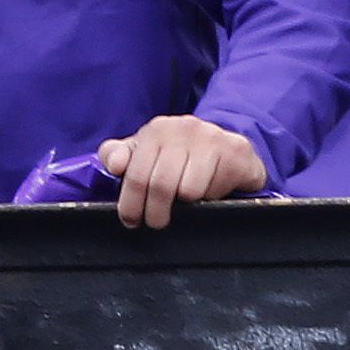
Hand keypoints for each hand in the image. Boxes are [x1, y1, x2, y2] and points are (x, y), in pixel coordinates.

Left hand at [94, 113, 268, 228]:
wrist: (230, 149)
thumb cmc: (180, 156)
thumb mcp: (146, 153)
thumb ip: (118, 155)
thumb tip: (114, 164)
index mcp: (157, 129)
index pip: (135, 174)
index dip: (130, 204)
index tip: (131, 220)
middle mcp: (183, 127)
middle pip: (160, 186)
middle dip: (155, 213)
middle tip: (157, 222)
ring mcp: (211, 136)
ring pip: (188, 190)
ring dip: (187, 205)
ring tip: (188, 201)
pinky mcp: (236, 150)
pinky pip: (214, 189)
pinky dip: (210, 198)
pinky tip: (209, 191)